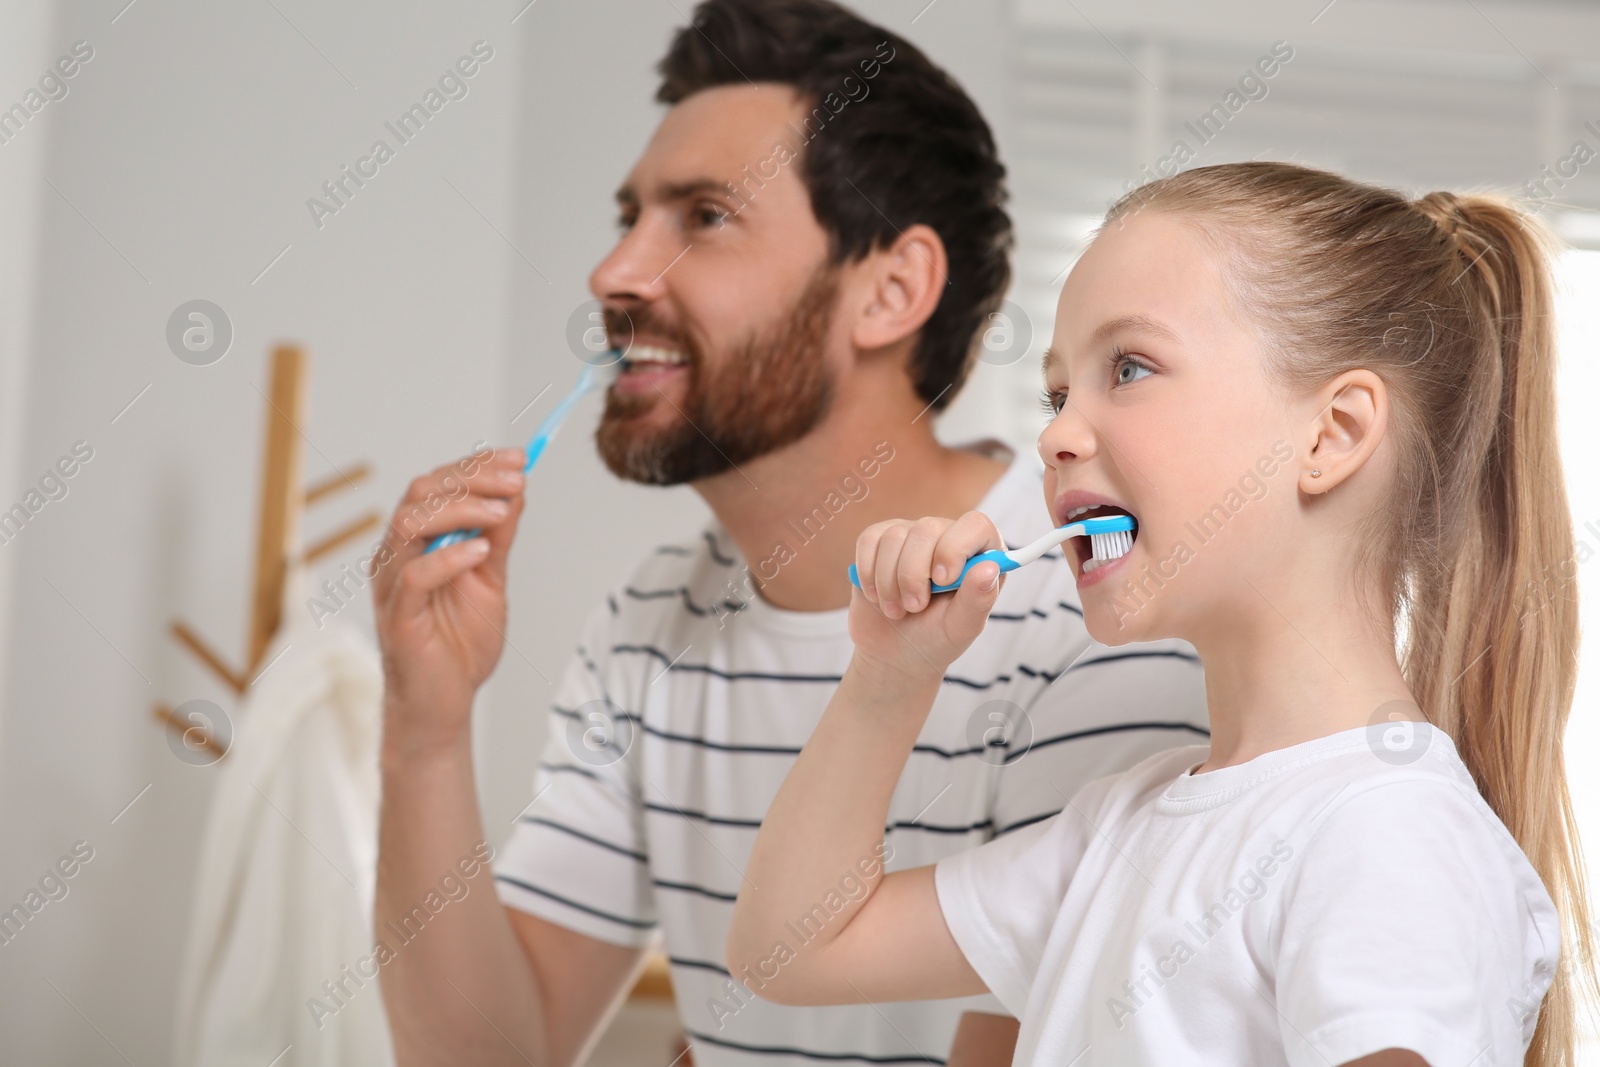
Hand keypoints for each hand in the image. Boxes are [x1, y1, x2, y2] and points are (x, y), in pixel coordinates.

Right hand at [372, 444, 525, 758]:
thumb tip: (517, 489)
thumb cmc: (460, 642)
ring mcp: (393, 583)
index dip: (477, 465)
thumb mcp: (491, 578)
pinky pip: (413, 576)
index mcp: (418, 540)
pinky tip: (480, 552)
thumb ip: (498, 537)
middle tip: (517, 481)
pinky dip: (448, 557)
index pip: (439, 484)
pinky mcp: (397, 616)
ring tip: (502, 513)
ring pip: (408, 522)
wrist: (447, 702)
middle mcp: (398, 554)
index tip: (519, 458)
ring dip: (461, 509)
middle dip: (473, 478)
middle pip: (422, 492)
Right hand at [848, 512, 1005, 683]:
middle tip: (915, 607)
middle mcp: (946, 536)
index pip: (975, 525)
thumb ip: (978, 599)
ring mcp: (911, 535)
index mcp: (978, 554)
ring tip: (897, 610)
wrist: (895, 652)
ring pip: (894, 537)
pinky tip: (876, 596)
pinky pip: (868, 540)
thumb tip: (988, 568)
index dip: (955, 549)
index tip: (942, 581)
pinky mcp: (879, 541)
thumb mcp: (961, 628)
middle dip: (914, 575)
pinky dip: (868, 573)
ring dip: (889, 582)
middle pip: (927, 529)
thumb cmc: (936, 639)